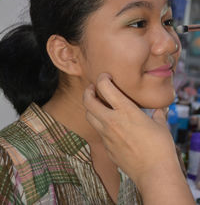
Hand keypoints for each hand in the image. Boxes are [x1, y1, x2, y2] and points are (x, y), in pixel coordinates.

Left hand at [83, 73, 179, 187]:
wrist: (154, 173)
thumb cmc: (160, 147)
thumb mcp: (160, 125)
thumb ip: (157, 115)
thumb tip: (159, 111)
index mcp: (126, 110)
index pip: (105, 87)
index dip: (102, 78)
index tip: (105, 77)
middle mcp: (112, 121)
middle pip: (88, 101)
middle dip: (88, 91)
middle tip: (93, 89)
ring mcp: (107, 136)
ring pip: (89, 117)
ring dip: (91, 108)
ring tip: (98, 106)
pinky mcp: (106, 148)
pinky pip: (99, 133)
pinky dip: (101, 126)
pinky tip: (110, 127)